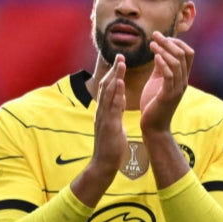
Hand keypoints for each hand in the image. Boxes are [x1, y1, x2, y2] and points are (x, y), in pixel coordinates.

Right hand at [92, 54, 128, 173]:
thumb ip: (116, 111)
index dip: (113, 75)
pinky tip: (119, 82)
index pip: (107, 89)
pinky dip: (115, 93)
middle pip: (106, 86)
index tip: (120, 62)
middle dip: (113, 70)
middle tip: (120, 56)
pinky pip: (112, 106)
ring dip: (115, 76)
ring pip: (108, 93)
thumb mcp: (114, 125)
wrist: (103, 165)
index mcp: (103, 111)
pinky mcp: (108, 124)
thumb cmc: (110, 147)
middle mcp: (101, 111)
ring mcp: (103, 117)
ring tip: (121, 63)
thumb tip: (120, 99)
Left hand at [140, 32, 193, 133]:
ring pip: (177, 63)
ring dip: (164, 50)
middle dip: (169, 42)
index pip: (188, 53)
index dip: (177, 42)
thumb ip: (160, 67)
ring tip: (152, 44)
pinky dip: (163, 63)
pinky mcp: (168, 95)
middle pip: (184, 54)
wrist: (153, 126)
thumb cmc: (154, 104)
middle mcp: (183, 81)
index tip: (161, 36)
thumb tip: (159, 51)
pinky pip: (169, 75)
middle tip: (155, 35)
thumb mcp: (157, 81)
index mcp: (182, 77)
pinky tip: (154, 56)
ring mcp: (177, 88)